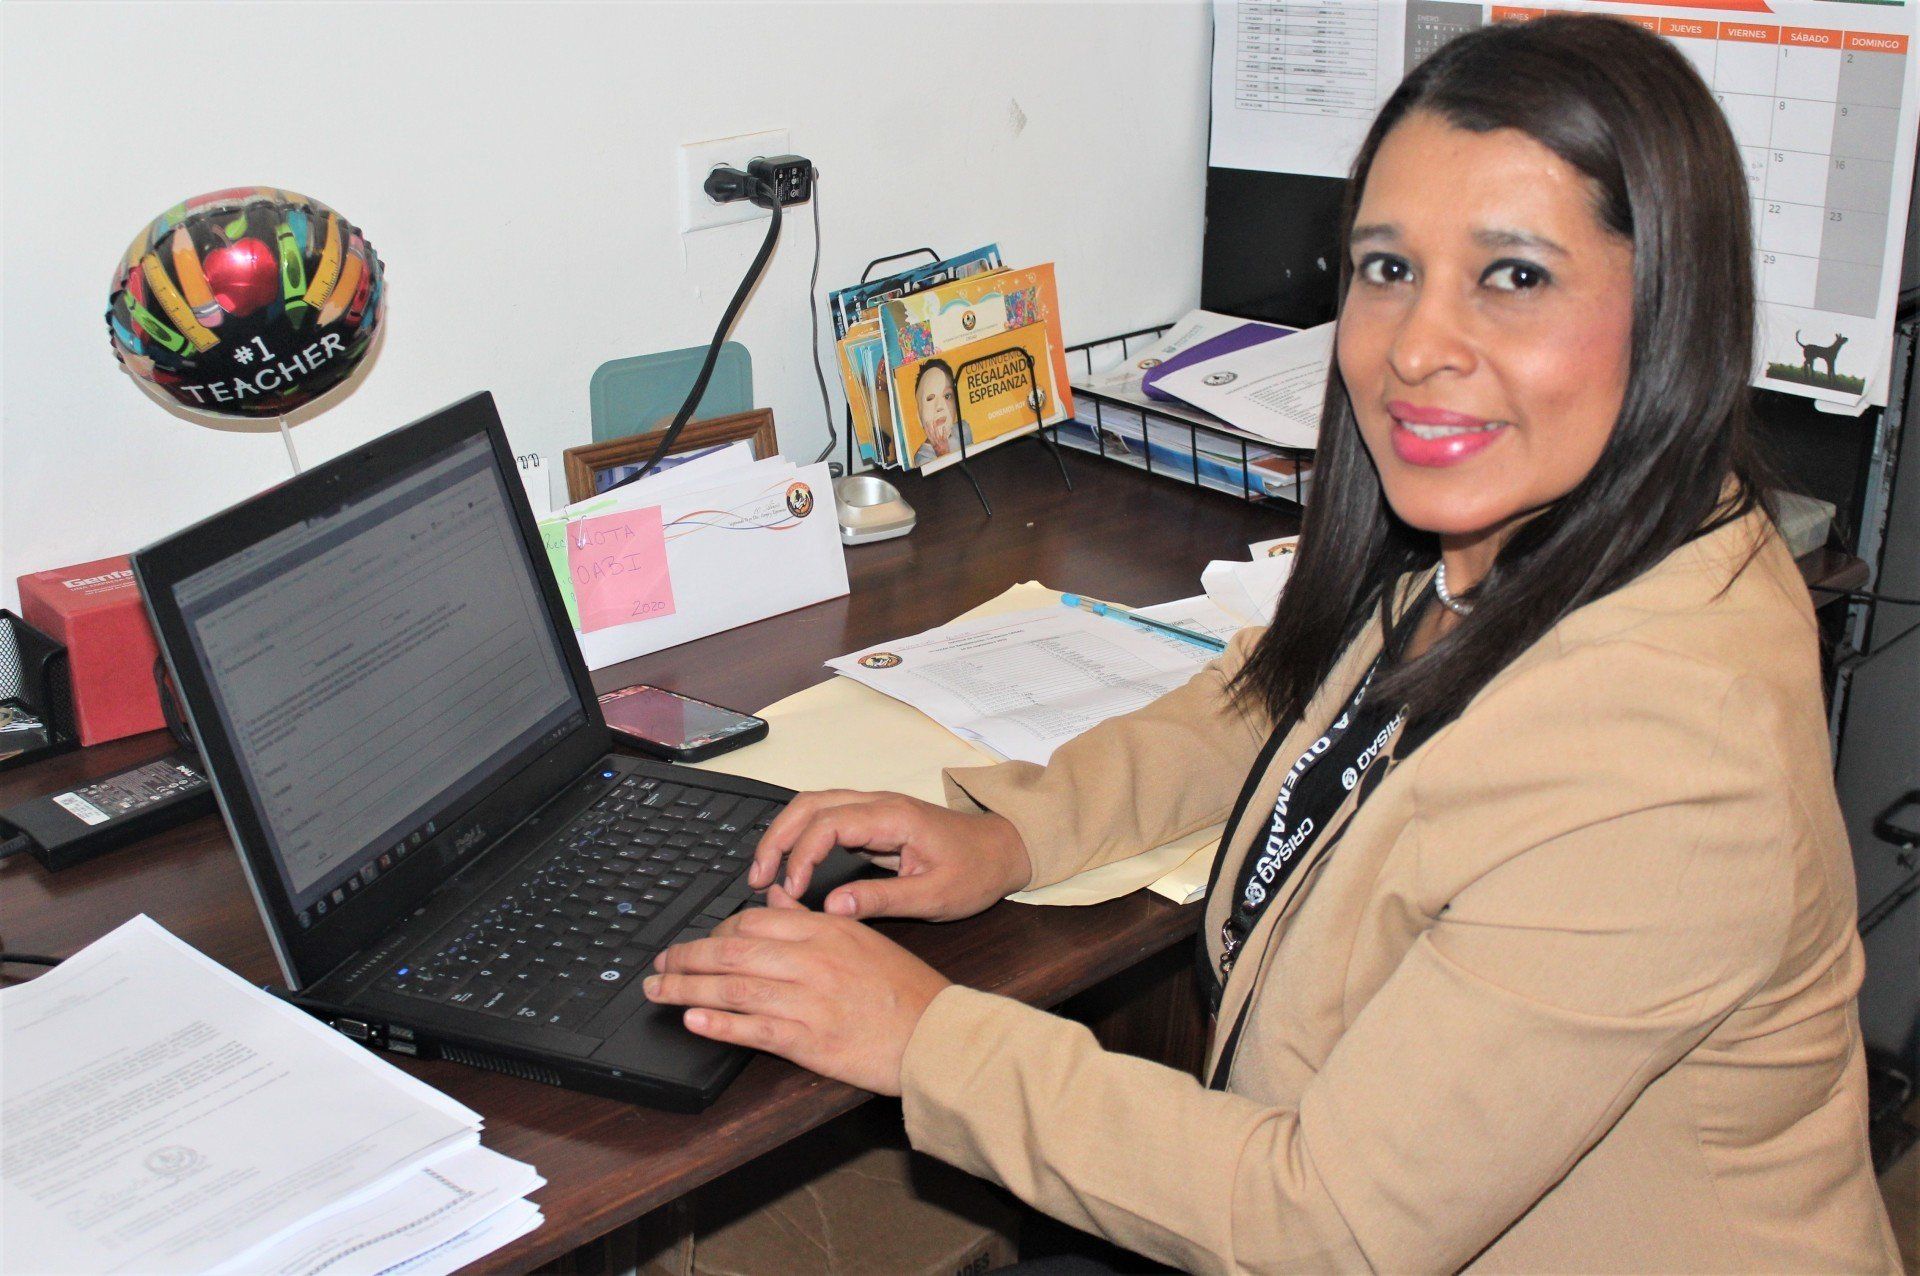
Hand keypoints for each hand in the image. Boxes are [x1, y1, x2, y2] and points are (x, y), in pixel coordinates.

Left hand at [644, 888, 949, 1094]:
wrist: (935, 1036)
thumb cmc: (906, 991)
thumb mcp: (863, 939)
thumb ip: (814, 920)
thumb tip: (776, 902)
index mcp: (826, 931)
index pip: (754, 921)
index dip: (716, 931)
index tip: (699, 943)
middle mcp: (812, 961)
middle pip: (731, 951)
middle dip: (686, 957)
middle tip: (658, 964)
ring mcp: (808, 1001)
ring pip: (733, 987)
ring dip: (687, 988)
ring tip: (658, 990)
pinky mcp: (809, 1041)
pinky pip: (752, 1029)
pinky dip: (718, 1023)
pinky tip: (693, 1020)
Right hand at [749, 790, 1029, 922]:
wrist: (1002, 851)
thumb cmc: (975, 871)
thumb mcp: (935, 895)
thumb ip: (883, 899)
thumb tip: (832, 908)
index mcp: (893, 816)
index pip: (829, 823)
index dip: (801, 855)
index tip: (791, 891)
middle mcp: (878, 804)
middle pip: (810, 805)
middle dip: (777, 837)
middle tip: (757, 879)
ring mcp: (873, 809)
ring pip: (813, 807)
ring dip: (783, 835)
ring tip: (764, 874)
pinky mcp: (872, 822)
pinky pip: (824, 820)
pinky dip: (799, 838)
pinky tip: (788, 868)